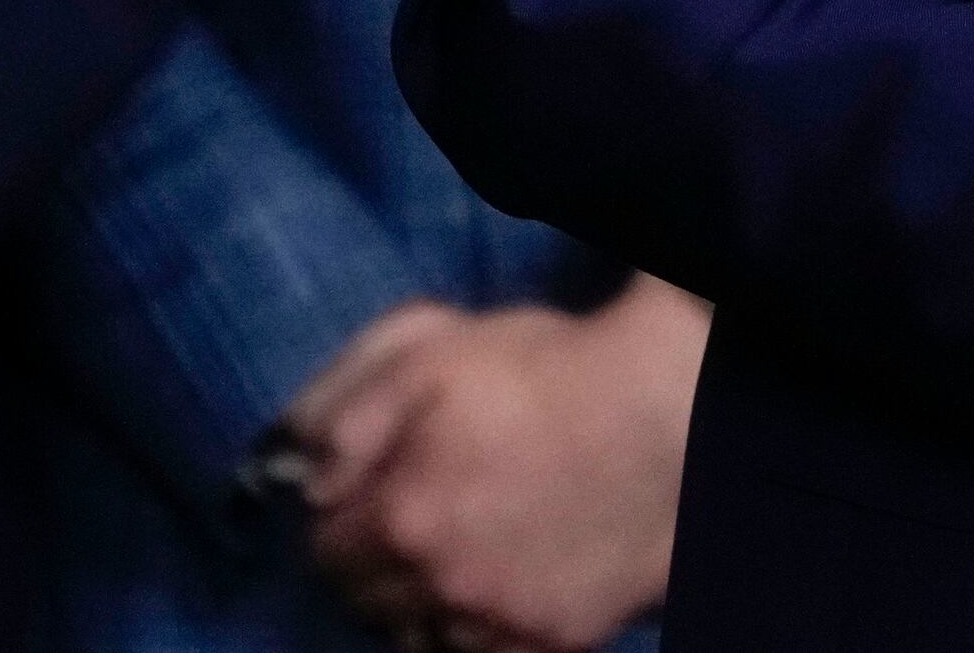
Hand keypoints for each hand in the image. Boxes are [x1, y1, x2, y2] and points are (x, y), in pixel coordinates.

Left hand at [272, 280, 707, 650]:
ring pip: (417, 635)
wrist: (670, 418)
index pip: (321, 548)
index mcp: (401, 518)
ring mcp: (497, 625)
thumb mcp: (430, 351)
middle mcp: (440, 589)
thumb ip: (344, 412)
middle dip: (372, 560)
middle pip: (364, 601)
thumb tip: (304, 475)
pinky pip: (478, 651)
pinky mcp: (550, 643)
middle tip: (407, 515)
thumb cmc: (546, 372)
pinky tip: (496, 578)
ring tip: (452, 549)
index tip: (361, 491)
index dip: (337, 514)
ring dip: (418, 601)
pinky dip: (474, 624)